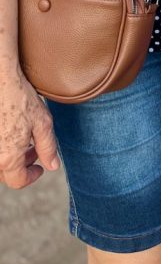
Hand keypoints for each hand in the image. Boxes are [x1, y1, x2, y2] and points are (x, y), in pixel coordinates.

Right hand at [0, 70, 58, 188]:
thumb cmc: (21, 100)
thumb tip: (52, 166)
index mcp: (8, 158)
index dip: (32, 177)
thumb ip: (48, 148)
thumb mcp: (43, 124)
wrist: (1, 82)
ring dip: (13, 157)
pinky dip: (5, 147)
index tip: (41, 167)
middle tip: (35, 151)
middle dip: (22, 166)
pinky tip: (14, 133)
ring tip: (25, 140)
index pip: (18, 181)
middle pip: (6, 173)